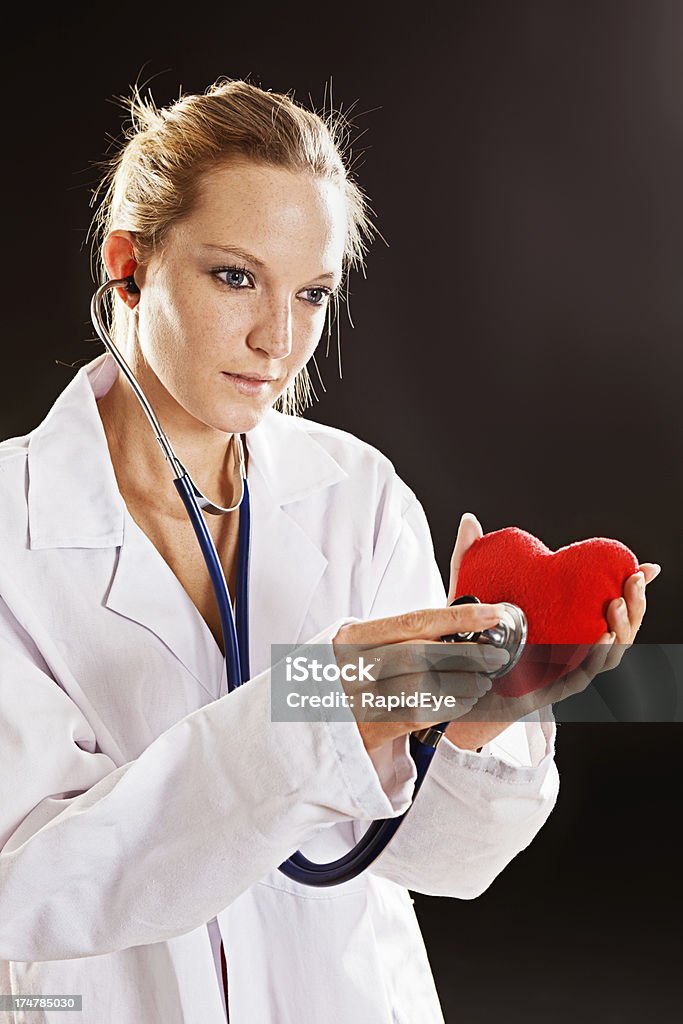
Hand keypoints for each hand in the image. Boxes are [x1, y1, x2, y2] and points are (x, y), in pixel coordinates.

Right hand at [332, 603, 508, 752]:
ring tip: (481, 682)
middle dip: (467, 653)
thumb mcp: (354, 650)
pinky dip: (445, 707)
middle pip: (422, 653)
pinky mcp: (363, 731)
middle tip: (495, 655)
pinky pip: (414, 715)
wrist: (296, 728)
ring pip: (421, 685)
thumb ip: (393, 639)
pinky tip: (462, 702)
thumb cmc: (337, 681)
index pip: (414, 621)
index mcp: (352, 638)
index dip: (458, 617)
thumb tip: (453, 628)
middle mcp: (351, 665)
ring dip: (461, 683)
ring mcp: (355, 699)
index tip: (492, 614)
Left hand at [445, 511, 661, 727]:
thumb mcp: (468, 589)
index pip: (608, 604)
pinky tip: (603, 637)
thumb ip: (471, 554)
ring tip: (615, 604)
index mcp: (566, 620)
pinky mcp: (552, 687)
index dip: (632, 588)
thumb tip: (469, 520)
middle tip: (632, 580)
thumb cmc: (464, 634)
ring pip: (609, 653)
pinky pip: (582, 674)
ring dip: (621, 628)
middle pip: (619, 628)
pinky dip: (597, 656)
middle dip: (634, 604)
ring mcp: (565, 666)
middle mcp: (571, 644)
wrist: (453, 678)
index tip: (645, 567)